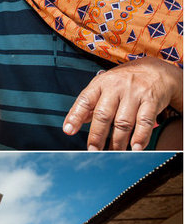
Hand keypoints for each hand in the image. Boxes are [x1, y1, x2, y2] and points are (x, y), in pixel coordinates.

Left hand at [63, 57, 182, 150]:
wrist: (156, 70)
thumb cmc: (123, 82)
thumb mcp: (103, 86)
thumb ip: (90, 105)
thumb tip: (73, 124)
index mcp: (100, 84)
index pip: (85, 100)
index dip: (75, 116)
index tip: (68, 131)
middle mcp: (116, 87)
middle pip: (104, 115)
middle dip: (97, 136)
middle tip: (93, 150)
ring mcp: (135, 93)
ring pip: (123, 122)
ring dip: (117, 142)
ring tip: (113, 153)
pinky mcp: (152, 100)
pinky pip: (145, 122)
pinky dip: (140, 137)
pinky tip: (136, 148)